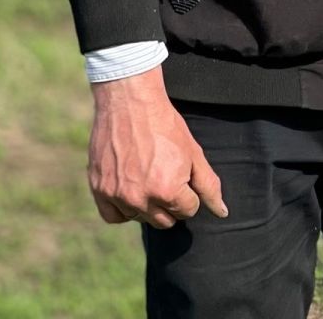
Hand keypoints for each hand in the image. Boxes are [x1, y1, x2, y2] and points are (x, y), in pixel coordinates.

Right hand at [87, 67, 226, 227]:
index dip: (189, 191)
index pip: (188, 210)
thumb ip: (209, 186)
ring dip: (148, 204)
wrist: (130, 102)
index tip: (181, 173)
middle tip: (166, 176)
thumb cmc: (165, 125)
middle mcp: (141, 198)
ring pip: (141, 218)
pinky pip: (114, 216)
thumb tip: (222, 213)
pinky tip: (131, 191)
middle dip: (171, 202)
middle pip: (165, 220)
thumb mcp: (194, 153)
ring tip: (148, 176)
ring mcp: (118, 195)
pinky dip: (123, 209)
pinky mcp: (99, 189)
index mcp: (168, 190)